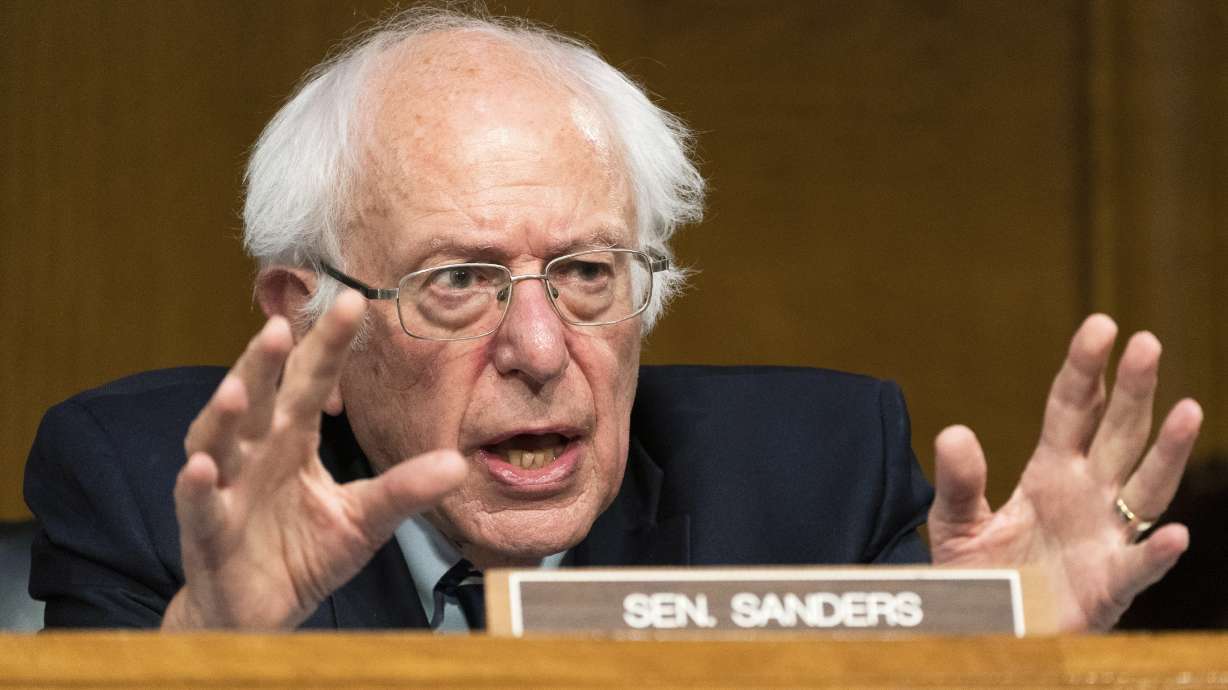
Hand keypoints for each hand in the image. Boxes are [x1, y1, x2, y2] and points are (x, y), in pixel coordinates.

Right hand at [162, 291, 466, 629]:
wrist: (260, 613)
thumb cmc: (305, 554)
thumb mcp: (365, 519)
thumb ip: (405, 489)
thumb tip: (459, 463)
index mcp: (292, 439)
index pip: (311, 383)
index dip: (328, 345)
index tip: (351, 300)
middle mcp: (255, 453)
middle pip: (260, 399)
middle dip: (265, 363)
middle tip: (279, 327)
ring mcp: (227, 488)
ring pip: (218, 440)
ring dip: (224, 415)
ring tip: (237, 389)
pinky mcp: (206, 531)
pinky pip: (198, 505)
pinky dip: (197, 486)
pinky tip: (203, 467)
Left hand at [927, 314, 1202, 630]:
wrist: (987, 629)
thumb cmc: (980, 574)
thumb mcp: (955, 524)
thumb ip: (959, 482)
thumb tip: (953, 431)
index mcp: (1050, 472)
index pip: (1071, 409)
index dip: (1085, 368)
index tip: (1101, 324)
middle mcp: (1087, 495)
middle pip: (1116, 432)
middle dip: (1132, 389)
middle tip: (1146, 342)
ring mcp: (1105, 537)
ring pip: (1145, 486)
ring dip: (1168, 451)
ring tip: (1188, 409)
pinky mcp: (1109, 585)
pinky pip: (1138, 566)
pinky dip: (1155, 553)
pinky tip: (1173, 534)